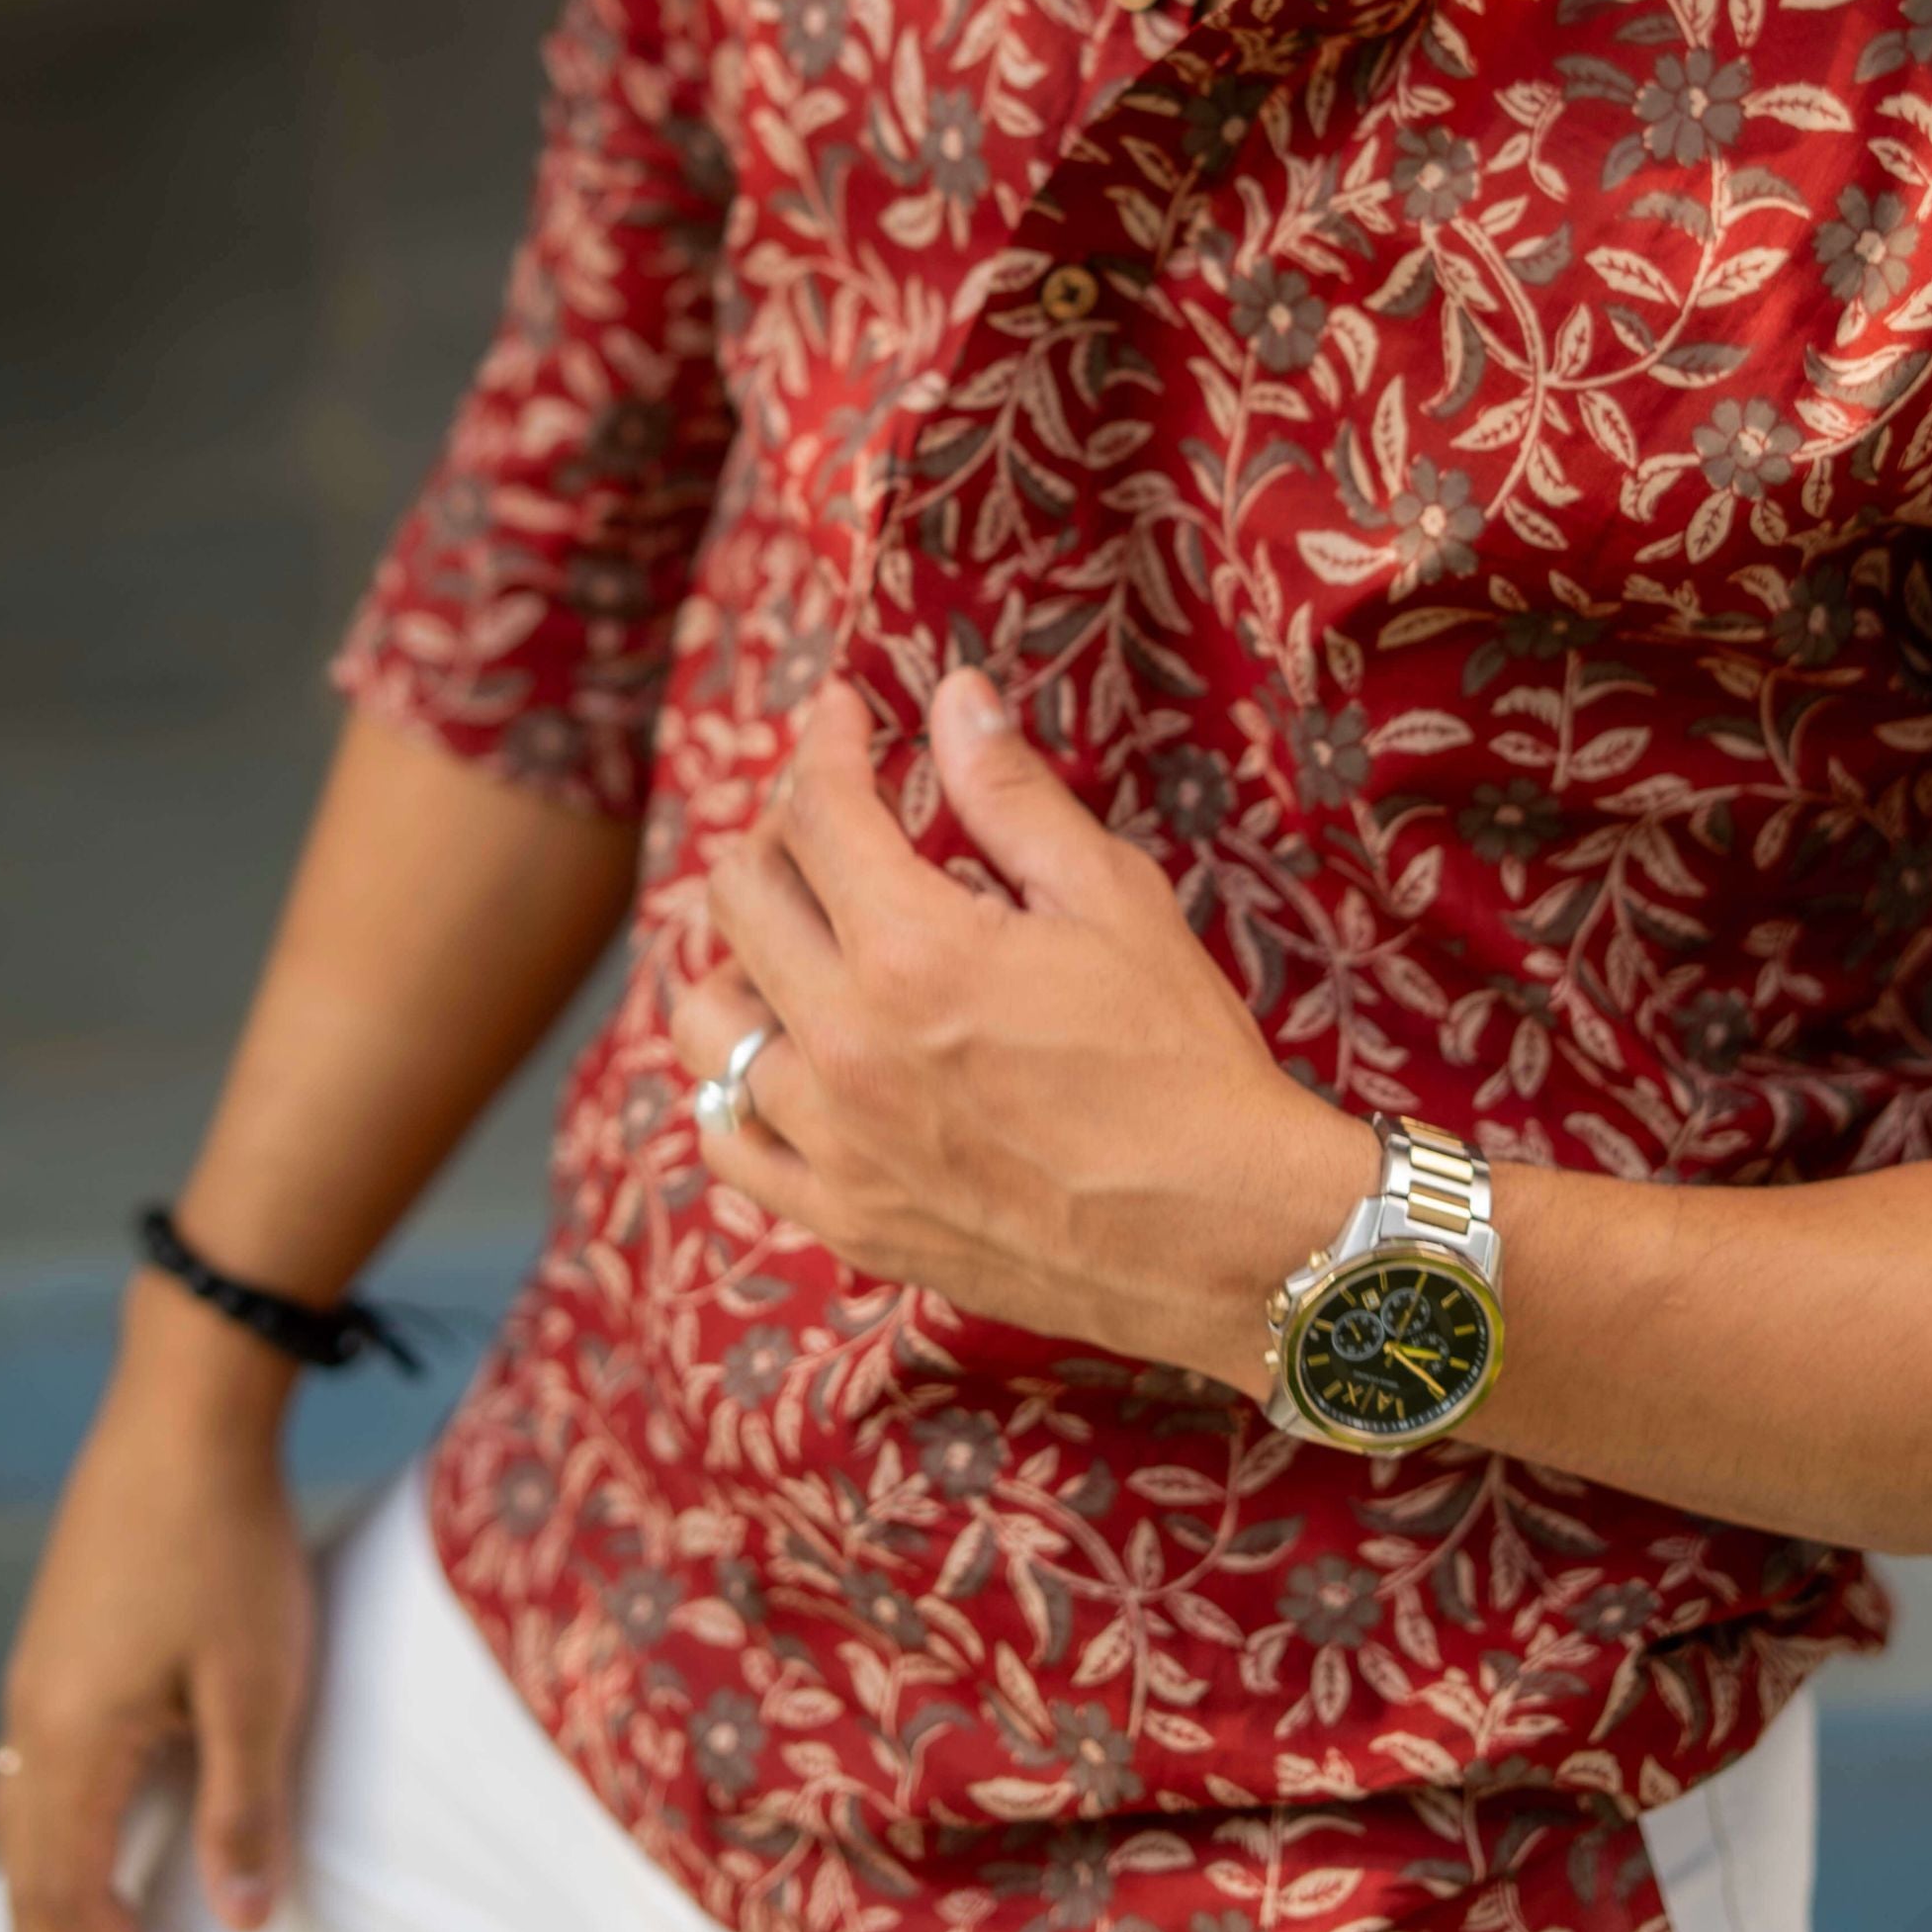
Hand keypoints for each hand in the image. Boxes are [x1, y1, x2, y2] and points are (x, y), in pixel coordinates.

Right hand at [0, 1296, 313, 1931]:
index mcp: (71, 1743)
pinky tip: (84, 1834)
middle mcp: (30, 1720)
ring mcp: (33, 1676)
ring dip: (52, 1904)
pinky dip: (48, 1839)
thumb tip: (241, 1925)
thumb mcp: (256, 1684)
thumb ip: (245, 1807)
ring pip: (17, 1826)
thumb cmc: (230, 1545)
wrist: (185, 1409)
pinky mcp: (55, 1639)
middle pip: (26, 1877)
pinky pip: (27, 1775)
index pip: (72, 1898)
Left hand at [679, 675, 1373, 1395]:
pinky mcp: (842, 1219)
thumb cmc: (1183, 1061)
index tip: (846, 716)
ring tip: (802, 935)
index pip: (818, 813)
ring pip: (706, 1019)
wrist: (1225, 1235)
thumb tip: (956, 696)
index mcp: (914, 953)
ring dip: (739, 955)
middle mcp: (847, 1048)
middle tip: (835, 815)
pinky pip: (727, 1137)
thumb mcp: (1113, 899)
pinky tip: (787, 1051)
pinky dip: (736, 1080)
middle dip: (781, 830)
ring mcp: (833, 1144)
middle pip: (741, 899)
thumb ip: (1012, 796)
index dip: (828, 744)